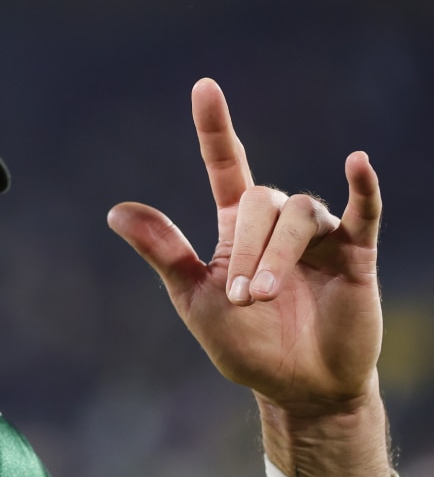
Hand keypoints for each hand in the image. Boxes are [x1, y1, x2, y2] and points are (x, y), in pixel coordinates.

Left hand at [107, 78, 389, 476]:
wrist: (296, 389)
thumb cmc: (245, 345)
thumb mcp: (193, 299)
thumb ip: (164, 252)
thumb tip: (114, 210)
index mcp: (235, 229)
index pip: (226, 164)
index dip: (214, 128)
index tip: (204, 87)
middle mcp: (276, 223)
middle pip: (260, 201)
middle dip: (246, 248)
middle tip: (241, 299)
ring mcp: (318, 237)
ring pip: (297, 214)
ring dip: (276, 253)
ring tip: (262, 297)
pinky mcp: (356, 255)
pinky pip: (362, 212)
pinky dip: (362, 188)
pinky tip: (356, 163)